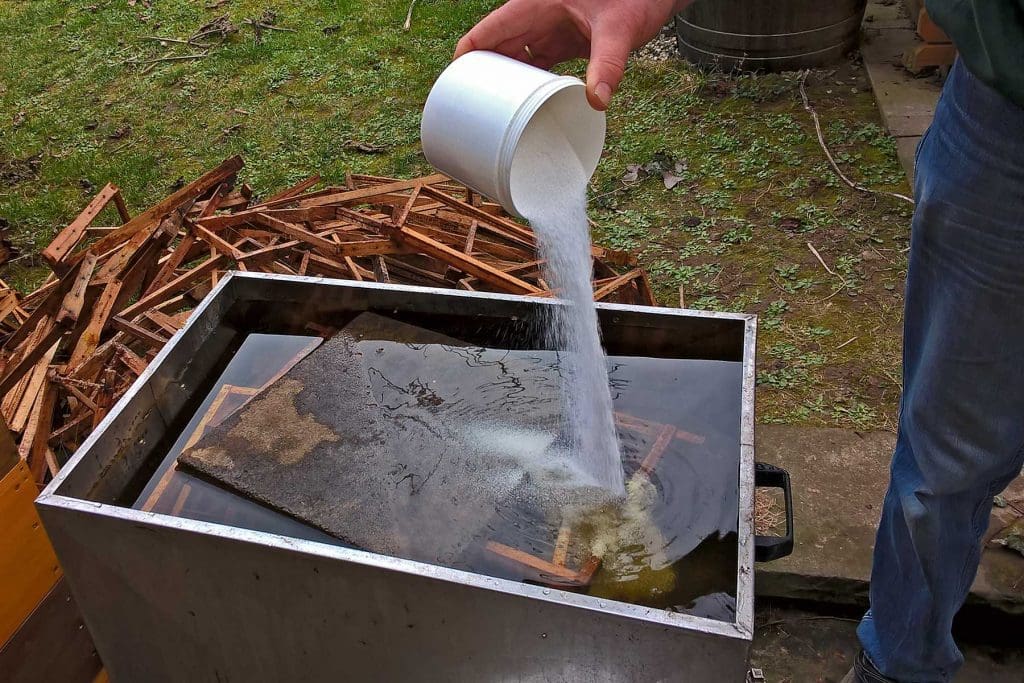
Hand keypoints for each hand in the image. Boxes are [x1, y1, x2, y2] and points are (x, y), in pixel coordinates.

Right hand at [454, 0, 685, 109]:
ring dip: (507, 87)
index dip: (465, 60)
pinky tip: (529, 109)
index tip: (454, 91)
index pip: (485, 33)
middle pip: (496, 51)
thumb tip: (598, 102)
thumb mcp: (619, 29)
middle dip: (484, 81)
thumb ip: (609, 63)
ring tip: (497, 121)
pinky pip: (537, 64)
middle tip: (476, 119)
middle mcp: (535, 18)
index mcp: (534, 6)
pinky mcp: (564, 41)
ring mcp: (549, 30)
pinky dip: (531, 85)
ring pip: (516, 60)